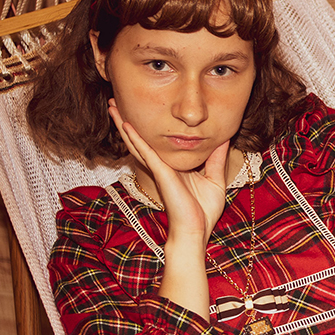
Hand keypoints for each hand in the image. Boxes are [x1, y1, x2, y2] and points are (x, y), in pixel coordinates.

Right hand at [108, 98, 227, 244]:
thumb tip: (224, 138)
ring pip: (137, 142)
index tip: (146, 108)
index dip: (150, 127)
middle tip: (115, 102)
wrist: (196, 231)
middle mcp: (163, 165)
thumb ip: (216, 158)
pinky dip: (135, 137)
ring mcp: (159, 168)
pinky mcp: (160, 172)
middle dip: (128, 121)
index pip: (159, 143)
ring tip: (111, 105)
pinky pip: (145, 151)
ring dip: (123, 123)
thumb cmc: (203, 212)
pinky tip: (125, 124)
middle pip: (141, 139)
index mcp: (175, 166)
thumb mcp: (215, 179)